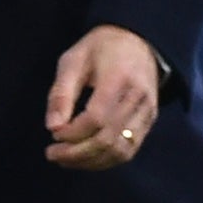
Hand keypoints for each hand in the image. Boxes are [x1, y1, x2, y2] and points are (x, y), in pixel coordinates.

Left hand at [45, 24, 159, 170]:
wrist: (138, 41)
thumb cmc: (99, 48)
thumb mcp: (72, 61)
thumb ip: (61, 93)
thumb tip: (52, 127)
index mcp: (118, 79)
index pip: (97, 117)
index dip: (74, 132)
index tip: (53, 135)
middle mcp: (137, 99)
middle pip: (108, 138)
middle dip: (78, 153)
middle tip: (52, 154)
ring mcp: (147, 112)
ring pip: (121, 150)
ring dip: (91, 161)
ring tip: (66, 160)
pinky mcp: (150, 121)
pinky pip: (130, 149)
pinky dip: (106, 159)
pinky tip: (86, 158)